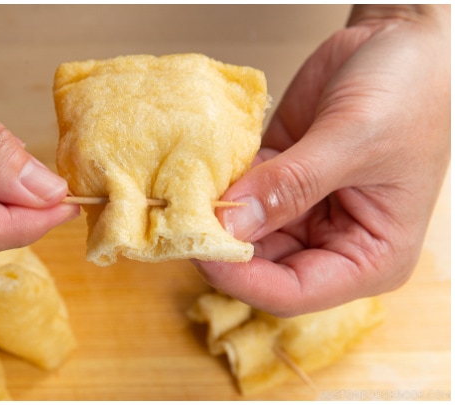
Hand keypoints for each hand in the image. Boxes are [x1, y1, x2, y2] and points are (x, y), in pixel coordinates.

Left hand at [197, 5, 450, 316]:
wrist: (400, 40)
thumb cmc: (408, 92)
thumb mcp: (354, 140)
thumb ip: (291, 184)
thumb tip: (230, 223)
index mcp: (370, 258)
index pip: (294, 292)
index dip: (242, 278)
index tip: (200, 247)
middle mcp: (332, 244)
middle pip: (258, 268)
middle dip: (219, 246)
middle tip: (175, 219)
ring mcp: (300, 213)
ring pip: (240, 233)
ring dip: (210, 216)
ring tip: (177, 194)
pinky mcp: (274, 181)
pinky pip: (234, 196)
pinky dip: (211, 187)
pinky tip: (189, 173)